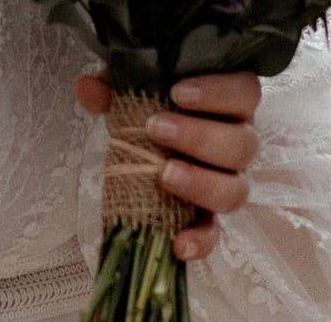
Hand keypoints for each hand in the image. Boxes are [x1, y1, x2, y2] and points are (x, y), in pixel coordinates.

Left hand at [74, 70, 260, 262]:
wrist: (149, 144)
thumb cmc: (154, 108)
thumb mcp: (133, 92)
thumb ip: (114, 87)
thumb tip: (86, 87)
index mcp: (229, 104)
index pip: (244, 92)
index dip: (218, 92)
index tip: (178, 92)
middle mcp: (238, 143)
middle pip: (242, 144)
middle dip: (199, 137)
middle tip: (156, 129)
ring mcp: (228, 182)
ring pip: (236, 189)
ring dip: (201, 183)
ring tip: (164, 175)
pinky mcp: (209, 217)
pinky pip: (215, 234)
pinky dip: (200, 241)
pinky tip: (178, 243)